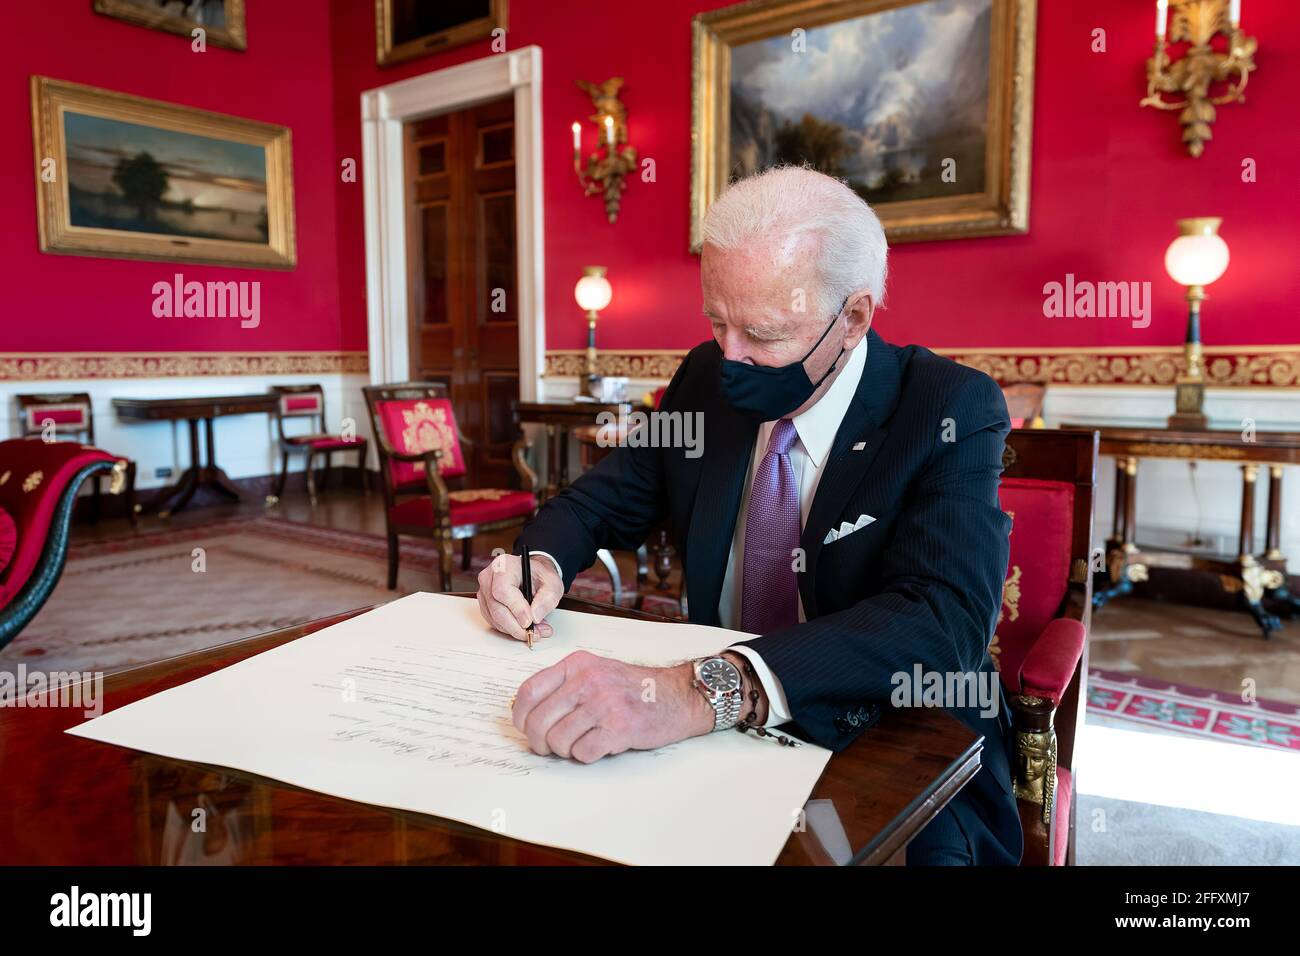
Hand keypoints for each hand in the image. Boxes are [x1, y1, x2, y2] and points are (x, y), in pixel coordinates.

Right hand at [476, 552, 562, 641]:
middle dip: (517, 625)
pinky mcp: (485, 605)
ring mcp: (484, 591)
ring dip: (515, 629)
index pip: (503, 589)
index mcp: (505, 566)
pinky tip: (524, 627)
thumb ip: (547, 600)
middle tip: (536, 632)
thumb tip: (535, 617)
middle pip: (497, 607)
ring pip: (495, 618)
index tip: (529, 621)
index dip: (516, 608)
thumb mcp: (552, 584)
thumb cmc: (540, 576)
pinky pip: (494, 622)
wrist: (533, 575)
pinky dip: (510, 629)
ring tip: (536, 630)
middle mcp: (489, 577)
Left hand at [511, 652, 714, 762]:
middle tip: (550, 746)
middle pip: (538, 721)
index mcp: (577, 664)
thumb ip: (563, 685)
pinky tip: (599, 745)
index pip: (529, 692)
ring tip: (580, 743)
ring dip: (564, 750)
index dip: (520, 716)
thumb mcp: (595, 671)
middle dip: (539, 741)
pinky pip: (582, 753)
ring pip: (557, 741)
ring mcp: (603, 703)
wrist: (676, 696)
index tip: (524, 727)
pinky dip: (586, 755)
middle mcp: (587, 680)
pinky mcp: (618, 728)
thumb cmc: (633, 688)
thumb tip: (525, 712)